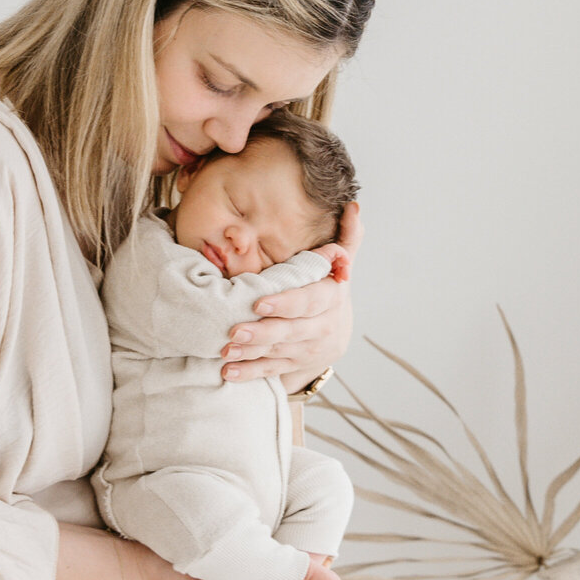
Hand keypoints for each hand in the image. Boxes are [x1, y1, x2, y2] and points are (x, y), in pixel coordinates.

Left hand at [221, 199, 362, 388]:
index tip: (259, 303)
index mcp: (331, 300)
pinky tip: (228, 372)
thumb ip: (346, 237)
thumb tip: (353, 206)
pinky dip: (249, 373)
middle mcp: (322, 328)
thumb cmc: (328, 292)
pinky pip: (270, 371)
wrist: (333, 337)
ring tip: (225, 349)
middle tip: (234, 330)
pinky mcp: (293, 366)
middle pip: (291, 331)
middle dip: (262, 332)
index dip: (286, 303)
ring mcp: (307, 350)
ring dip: (251, 353)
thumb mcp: (341, 266)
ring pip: (278, 352)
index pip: (310, 301)